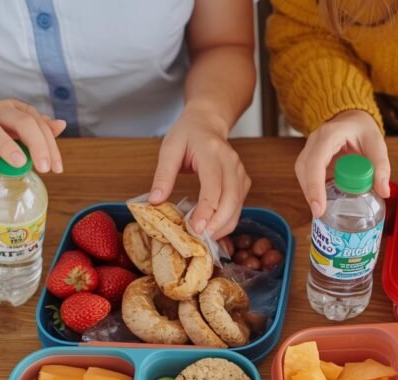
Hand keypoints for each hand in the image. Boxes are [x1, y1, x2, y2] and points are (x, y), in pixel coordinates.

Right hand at [0, 99, 65, 190]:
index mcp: (7, 108)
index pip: (33, 121)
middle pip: (16, 121)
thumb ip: (37, 127)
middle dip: (33, 143)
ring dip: (4, 145)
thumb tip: (61, 125)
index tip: (56, 168)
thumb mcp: (14, 125)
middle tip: (43, 167)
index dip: (48, 144)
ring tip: (18, 162)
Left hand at [149, 106, 249, 238]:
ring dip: (224, 226)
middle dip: (218, 223)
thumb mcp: (169, 149)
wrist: (207, 122)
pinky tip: (214, 229)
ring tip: (206, 239)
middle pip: (231, 199)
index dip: (206, 209)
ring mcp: (240, 172)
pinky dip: (228, 220)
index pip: (213, 185)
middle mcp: (230, 162)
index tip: (196, 228)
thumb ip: (163, 175)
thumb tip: (155, 201)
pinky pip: (239, 205)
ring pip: (238, 205)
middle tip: (201, 239)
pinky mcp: (243, 181)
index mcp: (211, 152)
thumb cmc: (187, 134)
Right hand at [295, 110, 390, 217]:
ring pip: (302, 172)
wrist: (352, 120)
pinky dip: (312, 188)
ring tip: (321, 209)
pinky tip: (321, 200)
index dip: (315, 185)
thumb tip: (384, 192)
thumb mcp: (377, 144)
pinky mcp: (310, 157)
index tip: (320, 207)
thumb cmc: (363, 130)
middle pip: (304, 168)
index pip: (316, 161)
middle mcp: (315, 140)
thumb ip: (381, 167)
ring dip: (309, 192)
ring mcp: (310, 148)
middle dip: (310, 192)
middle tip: (319, 213)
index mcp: (330, 134)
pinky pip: (306, 174)